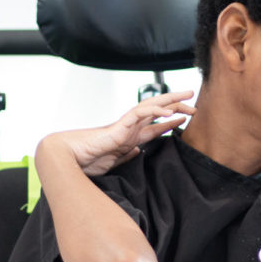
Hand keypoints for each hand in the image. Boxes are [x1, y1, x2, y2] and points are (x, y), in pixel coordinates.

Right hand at [52, 90, 195, 175]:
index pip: (154, 127)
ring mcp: (124, 125)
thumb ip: (126, 156)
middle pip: (156, 112)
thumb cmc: (85, 161)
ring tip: (188, 99)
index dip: (170, 123)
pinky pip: (140, 114)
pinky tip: (170, 112)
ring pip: (151, 106)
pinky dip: (155, 111)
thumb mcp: (113, 163)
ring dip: (170, 102)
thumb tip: (138, 151)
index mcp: (128, 137)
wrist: (67, 159)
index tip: (184, 120)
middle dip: (176, 105)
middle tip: (193, 101)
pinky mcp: (119, 126)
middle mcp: (128, 128)